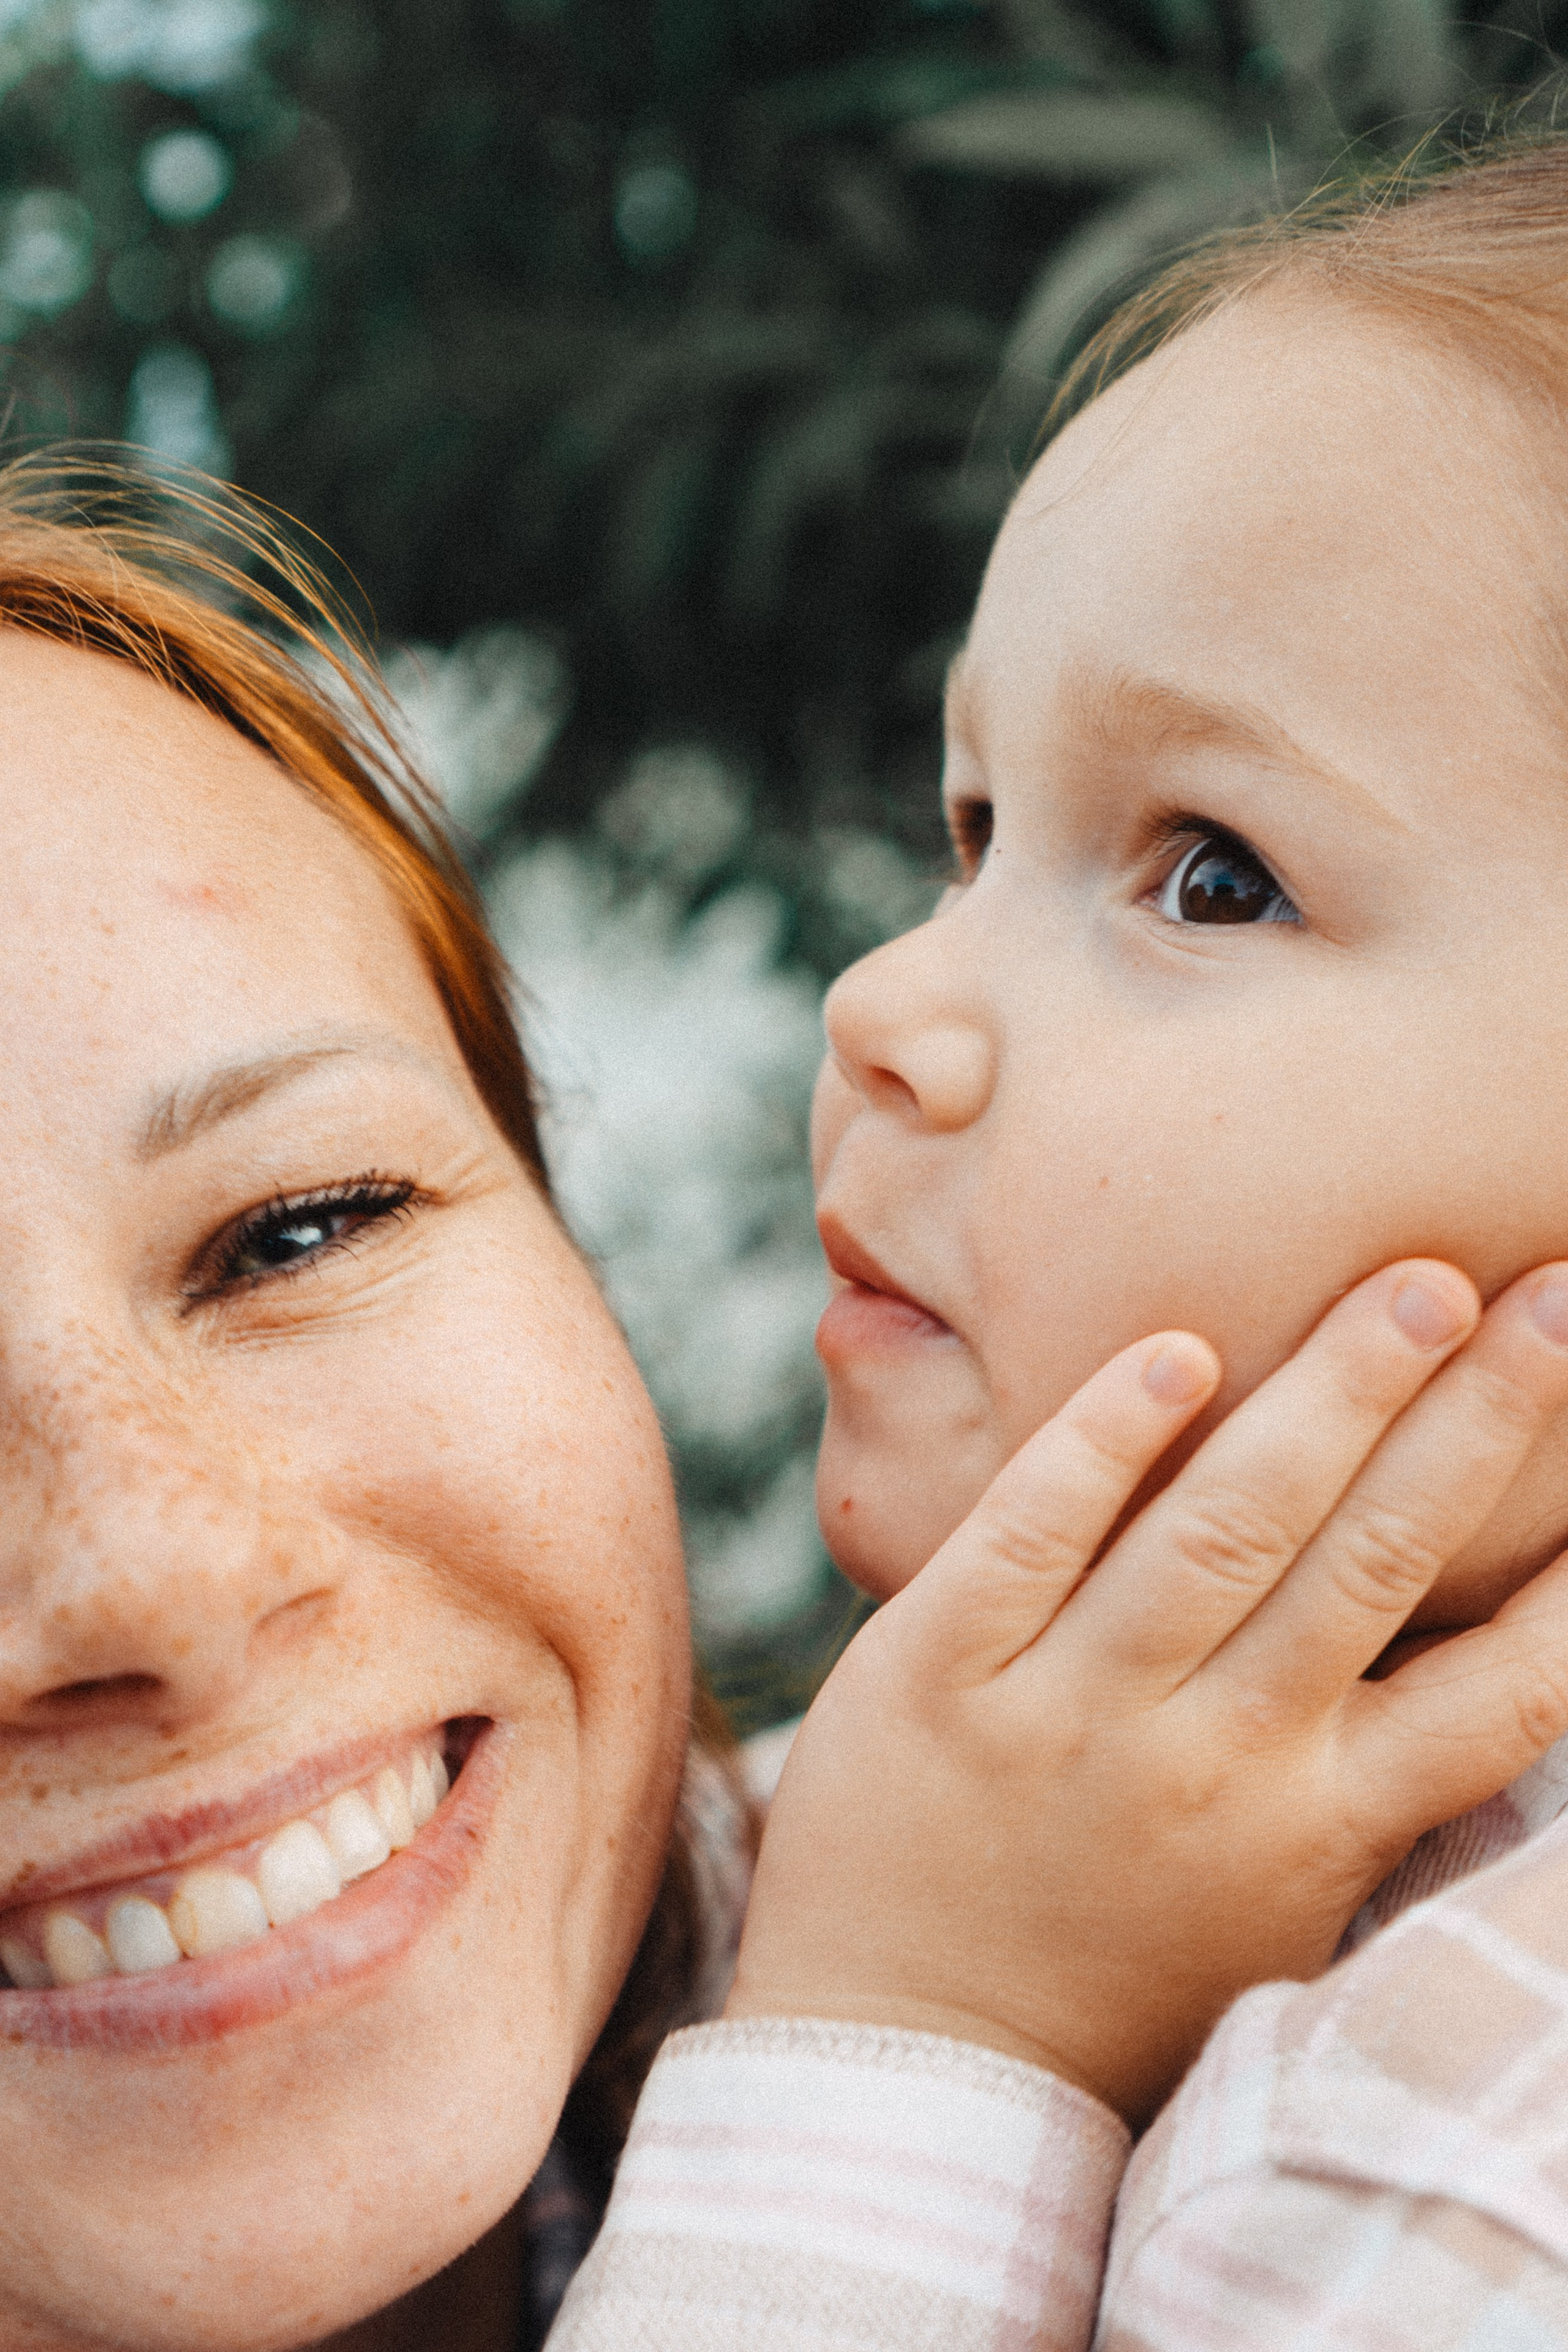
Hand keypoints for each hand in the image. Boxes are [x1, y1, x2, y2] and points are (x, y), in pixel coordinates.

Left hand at [726, 1259, 1567, 2125]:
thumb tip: (1472, 1659)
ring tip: (1416, 1286)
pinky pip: (1028, 1534)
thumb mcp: (1268, 1905)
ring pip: (1222, 1528)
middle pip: (1375, 1566)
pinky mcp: (934, 1671)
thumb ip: (1354, 1784)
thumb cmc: (1107, 1977)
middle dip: (1481, 1424)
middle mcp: (1210, 1765)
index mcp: (1313, 1831)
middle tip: (1555, 1297)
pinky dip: (1103, 1441)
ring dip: (1331, 1395)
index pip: (1495, 1702)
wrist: (902, 2063)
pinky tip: (1175, 1353)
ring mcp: (1067, 1713)